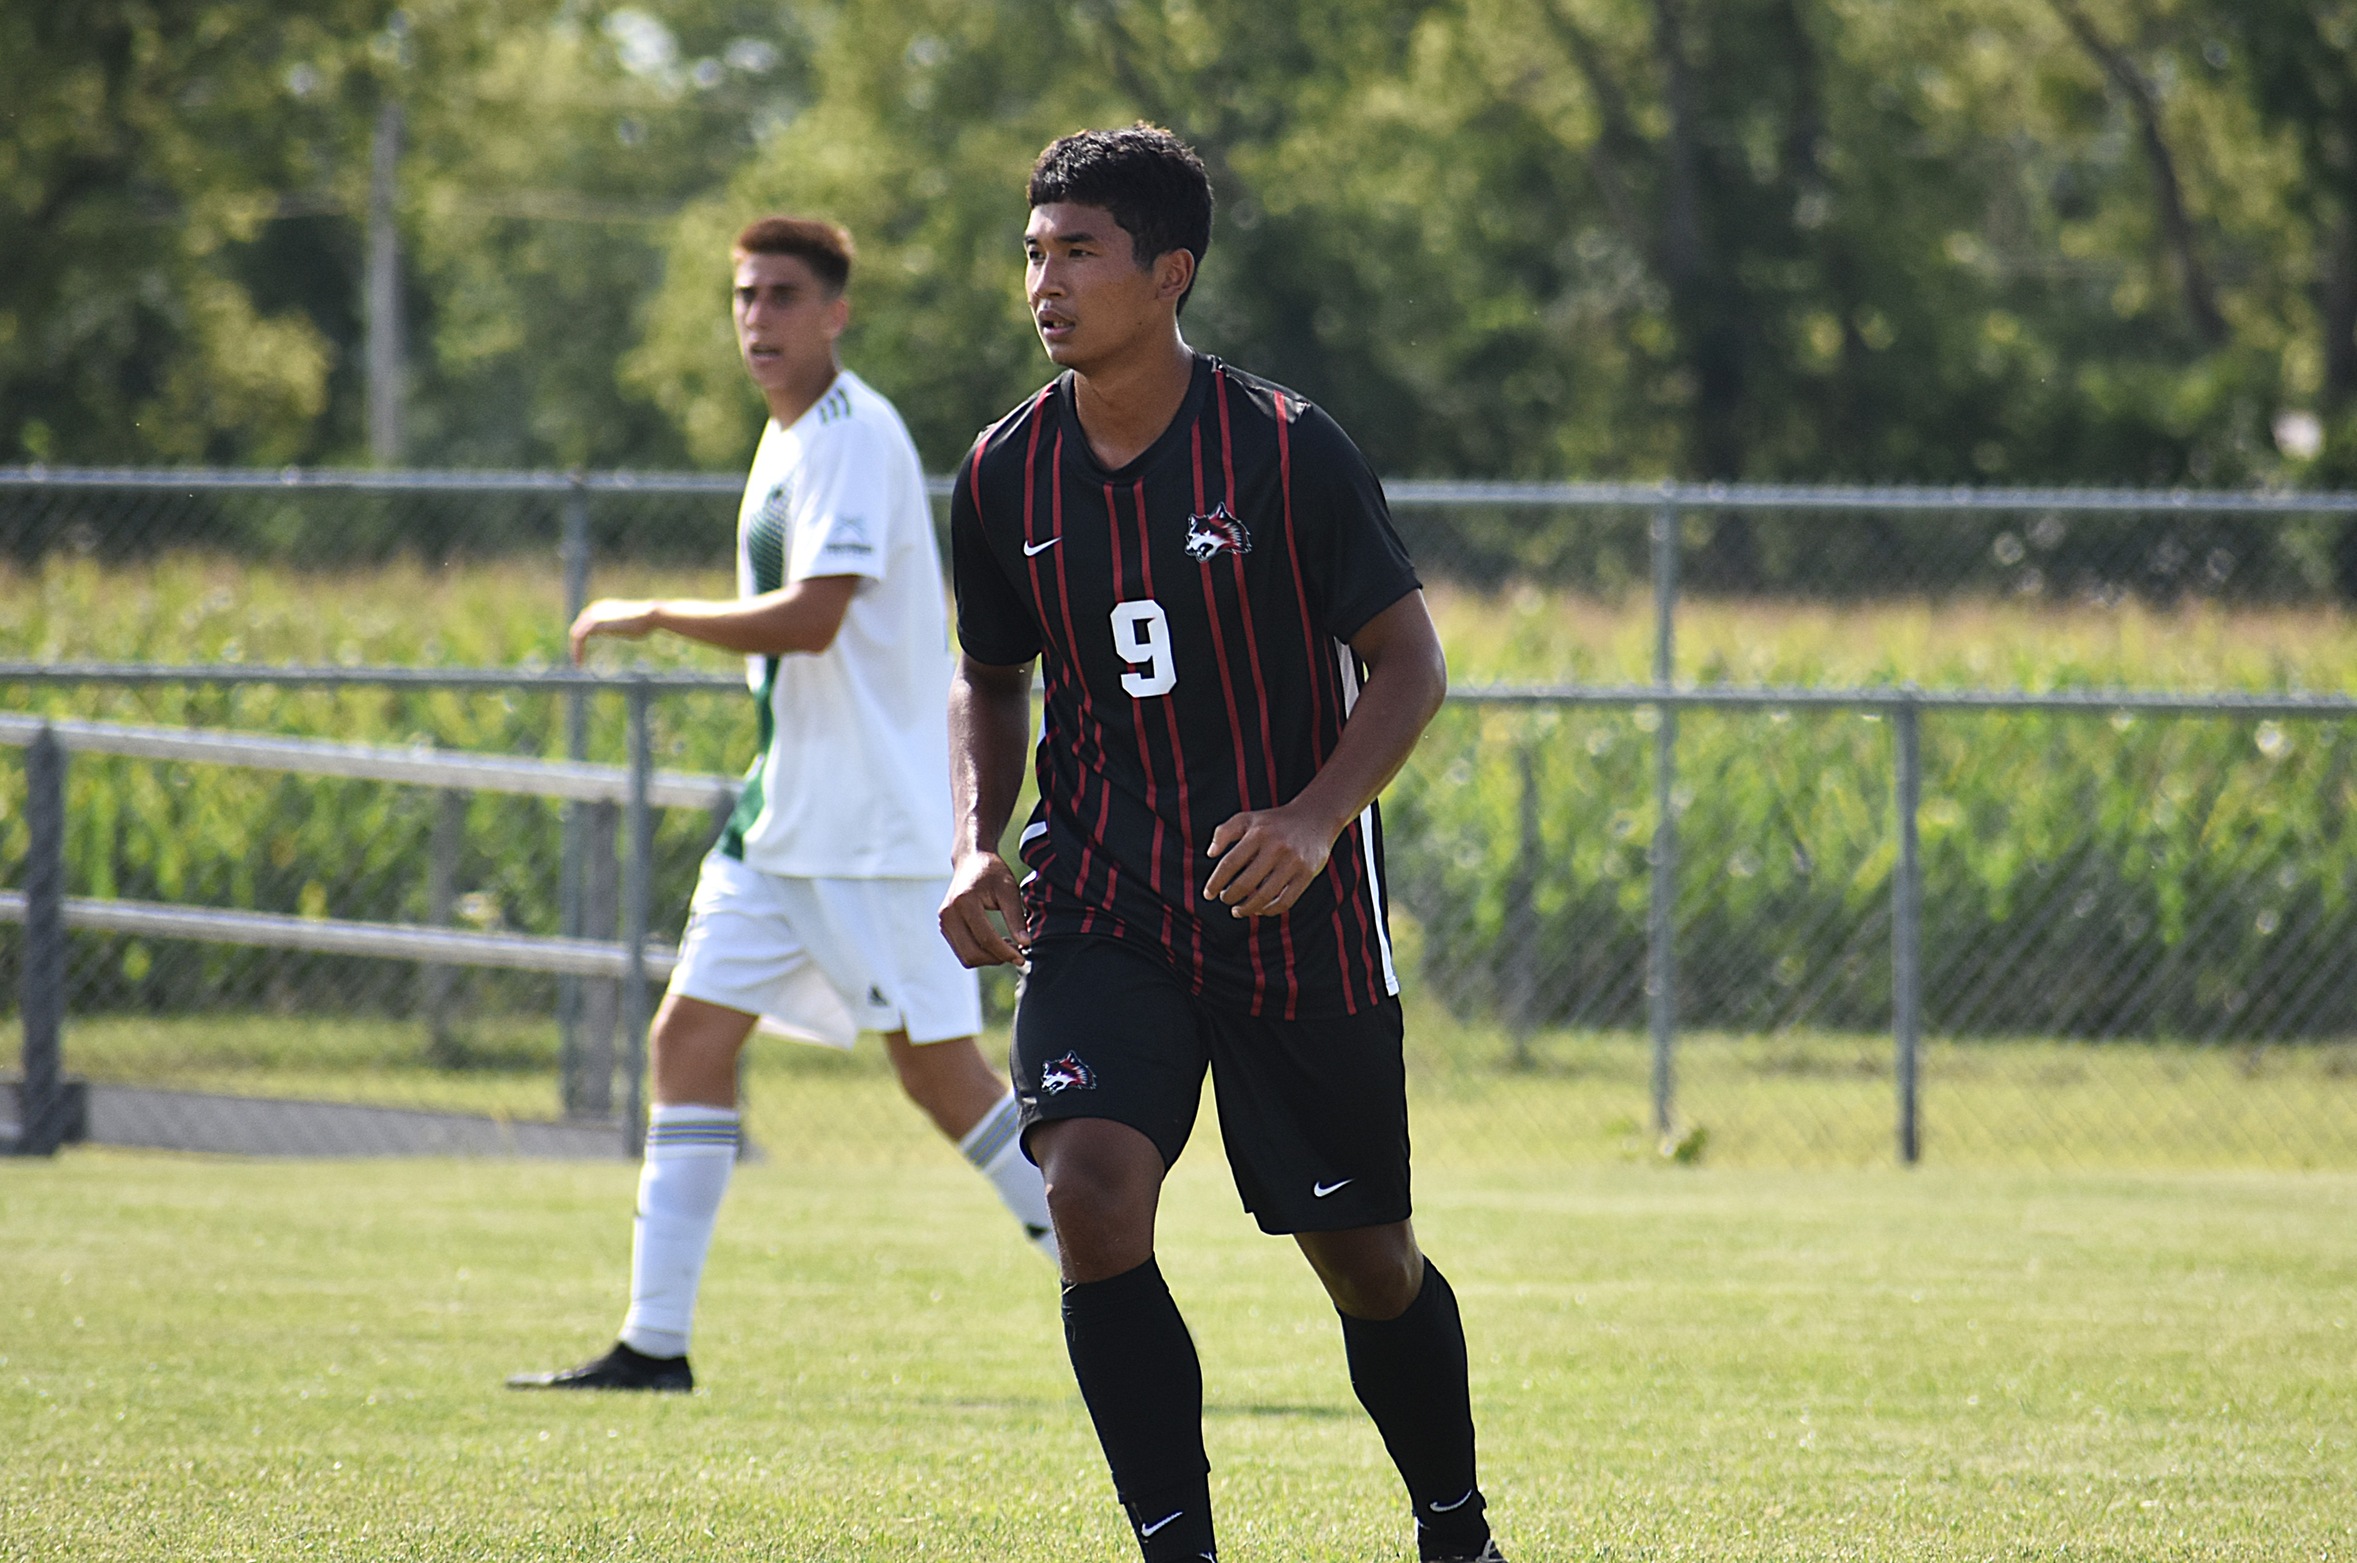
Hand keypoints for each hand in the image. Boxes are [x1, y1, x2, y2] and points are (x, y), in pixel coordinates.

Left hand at [569, 599, 659, 663]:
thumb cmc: (644, 623)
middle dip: (575, 645)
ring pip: (576, 633)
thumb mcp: (625, 625)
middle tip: (579, 661)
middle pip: (577, 628)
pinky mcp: (595, 622)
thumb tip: (614, 633)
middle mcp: (595, 608)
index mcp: (601, 607)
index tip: (583, 652)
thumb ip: (615, 627)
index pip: (584, 624)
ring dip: (575, 650)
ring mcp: (594, 614)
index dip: (581, 639)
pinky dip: (578, 650)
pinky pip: (580, 637)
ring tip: (579, 664)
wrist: (649, 617)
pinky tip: (581, 662)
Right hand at [938, 849, 1031, 966]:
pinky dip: (980, 954)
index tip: (1022, 958)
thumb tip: (1025, 944)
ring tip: (1007, 947)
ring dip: (988, 959)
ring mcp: (944, 921)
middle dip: (997, 959)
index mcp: (964, 902)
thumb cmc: (992, 872)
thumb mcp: (1009, 890)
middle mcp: (949, 914)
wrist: (971, 860)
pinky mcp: (944, 926)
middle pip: (972, 953)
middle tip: (1017, 953)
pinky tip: (995, 943)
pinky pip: (962, 951)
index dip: (1005, 953)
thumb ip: (1016, 918)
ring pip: (966, 957)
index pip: (986, 938)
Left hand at [1203, 804, 1333, 917]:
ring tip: (1237, 910)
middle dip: (1230, 897)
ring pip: (1265, 896)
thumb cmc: (1274, 822)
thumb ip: (1224, 832)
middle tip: (1225, 900)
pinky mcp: (1307, 874)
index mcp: (1258, 833)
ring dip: (1247, 908)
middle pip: (1246, 883)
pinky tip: (1259, 910)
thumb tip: (1210, 854)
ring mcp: (1293, 862)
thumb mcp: (1247, 818)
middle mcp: (1276, 847)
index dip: (1215, 882)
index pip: (1230, 864)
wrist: (1316, 817)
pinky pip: (1286, 901)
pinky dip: (1270, 910)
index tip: (1208, 894)